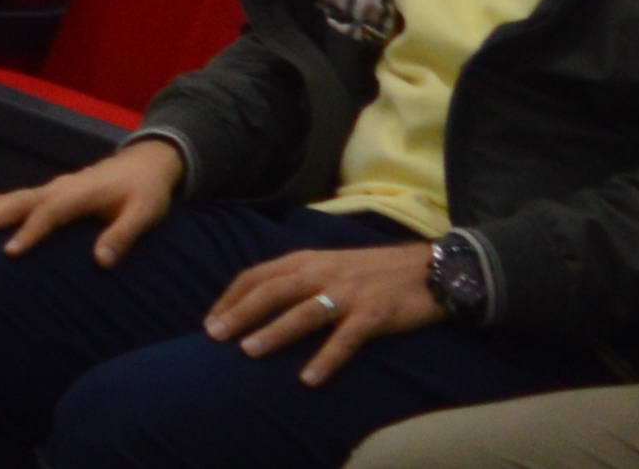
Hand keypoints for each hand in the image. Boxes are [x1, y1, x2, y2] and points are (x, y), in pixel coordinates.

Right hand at [0, 137, 183, 266]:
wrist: (145, 162)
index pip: (49, 213)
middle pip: (17, 201)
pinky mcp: (47, 193)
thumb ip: (123, 236)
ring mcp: (50, 189)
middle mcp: (58, 188)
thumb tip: (101, 263)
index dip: (29, 232)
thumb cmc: (146, 192)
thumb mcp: (144, 213)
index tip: (9, 252)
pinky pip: (12, 199)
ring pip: (8, 198)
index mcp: (79, 193)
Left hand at [204, 242, 442, 384]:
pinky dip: (326, 359)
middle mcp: (323, 272)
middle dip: (240, 313)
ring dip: (274, 332)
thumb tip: (258, 300)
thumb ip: (297, 277)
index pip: (257, 275)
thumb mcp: (328, 264)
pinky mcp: (374, 314)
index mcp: (307, 259)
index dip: (231, 297)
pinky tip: (309, 379)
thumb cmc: (372, 271)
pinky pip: (346, 339)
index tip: (210, 320)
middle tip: (214, 336)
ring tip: (248, 352)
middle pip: (272, 291)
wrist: (429, 269)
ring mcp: (349, 293)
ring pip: (303, 313)